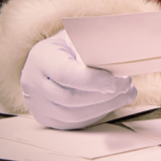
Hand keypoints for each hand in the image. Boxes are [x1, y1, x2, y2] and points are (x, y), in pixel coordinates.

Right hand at [20, 30, 136, 129]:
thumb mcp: (78, 36)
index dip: (92, 80)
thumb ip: (93, 45)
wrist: (47, 61)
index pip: (64, 74)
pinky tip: (114, 102)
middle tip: (126, 84)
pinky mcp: (47, 118)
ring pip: (74, 115)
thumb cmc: (69, 46)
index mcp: (41, 58)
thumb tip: (121, 52)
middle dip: (104, 95)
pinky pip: (75, 123)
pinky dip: (98, 114)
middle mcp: (33, 83)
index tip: (114, 80)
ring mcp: (37, 104)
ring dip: (105, 106)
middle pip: (70, 98)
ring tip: (125, 93)